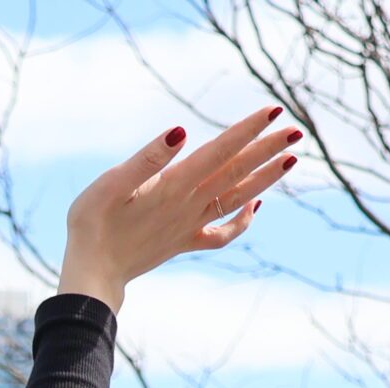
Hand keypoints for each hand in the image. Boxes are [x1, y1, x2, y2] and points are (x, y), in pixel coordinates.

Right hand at [58, 105, 300, 311]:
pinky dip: (243, 220)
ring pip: (237, 200)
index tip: (274, 112)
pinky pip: (222, 233)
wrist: (92, 274)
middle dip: (267, 150)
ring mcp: (189, 226)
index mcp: (174, 186)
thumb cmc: (92, 225)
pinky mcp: (183, 242)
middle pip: (236, 172)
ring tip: (290, 161)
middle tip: (297, 132)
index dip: (247, 130)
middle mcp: (189, 205)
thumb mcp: (110, 184)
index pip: (220, 151)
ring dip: (266, 179)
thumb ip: (147, 159)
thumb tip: (180, 132)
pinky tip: (256, 206)